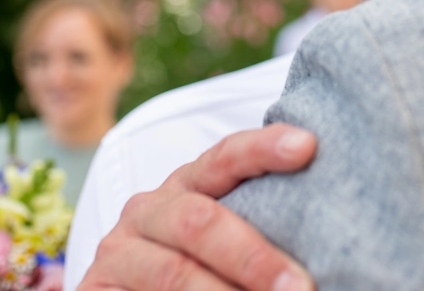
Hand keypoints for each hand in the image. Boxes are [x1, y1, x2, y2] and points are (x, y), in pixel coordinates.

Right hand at [79, 123, 317, 290]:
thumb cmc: (203, 270)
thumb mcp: (228, 242)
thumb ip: (260, 229)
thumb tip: (327, 248)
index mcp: (187, 186)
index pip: (224, 157)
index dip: (262, 148)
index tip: (307, 146)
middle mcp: (148, 209)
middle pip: (200, 220)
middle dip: (253, 256)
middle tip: (300, 287)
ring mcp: (118, 251)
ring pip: (174, 271)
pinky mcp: (96, 289)